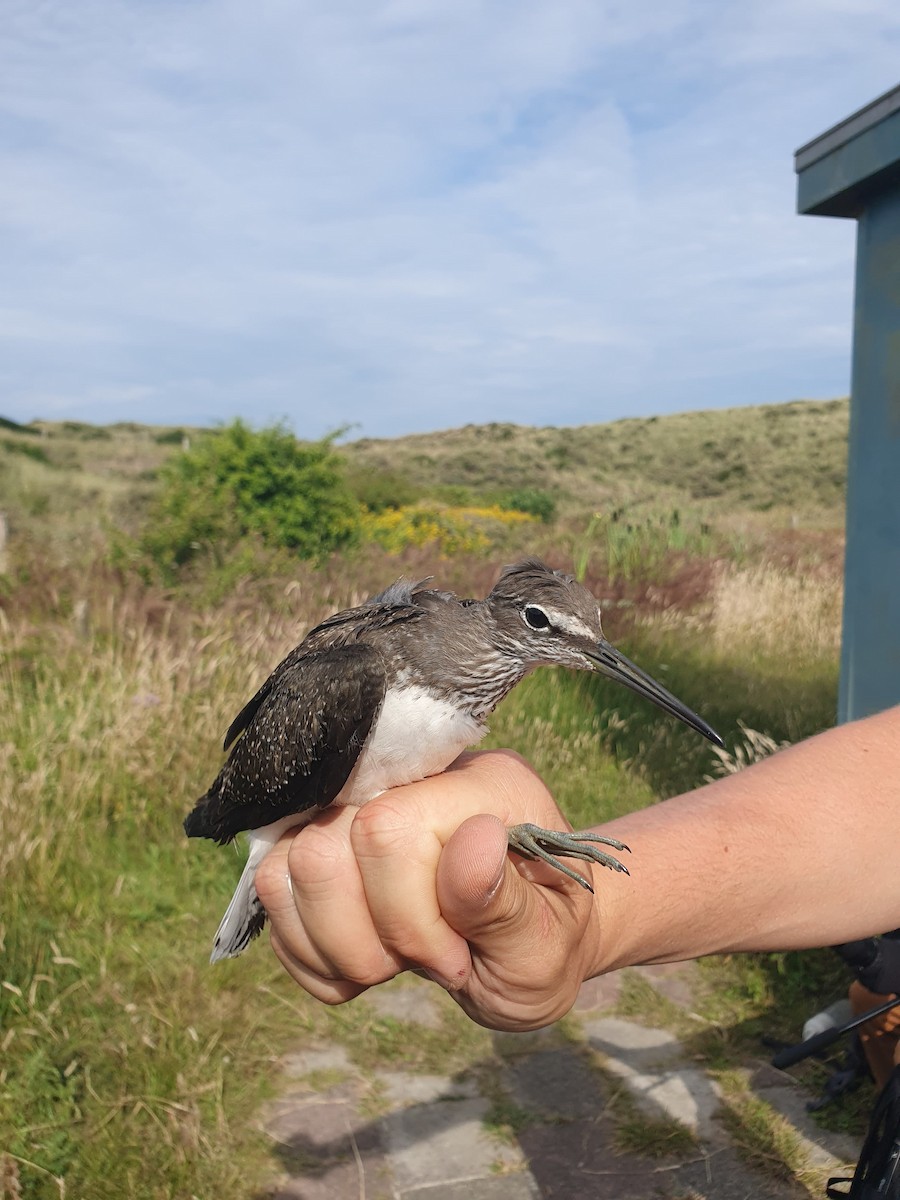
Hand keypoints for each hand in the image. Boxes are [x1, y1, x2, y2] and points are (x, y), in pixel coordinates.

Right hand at [254, 750, 604, 1029]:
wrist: (528, 949)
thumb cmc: (545, 946)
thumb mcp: (545, 948)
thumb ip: (507, 903)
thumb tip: (473, 842)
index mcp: (484, 786)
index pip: (390, 828)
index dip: (408, 916)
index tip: (457, 958)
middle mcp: (416, 776)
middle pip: (325, 846)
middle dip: (366, 938)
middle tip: (426, 962)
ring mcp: (362, 804)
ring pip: (285, 868)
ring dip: (335, 947)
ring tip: (393, 962)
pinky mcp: (326, 838)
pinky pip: (270, 891)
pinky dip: (310, 953)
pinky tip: (364, 962)